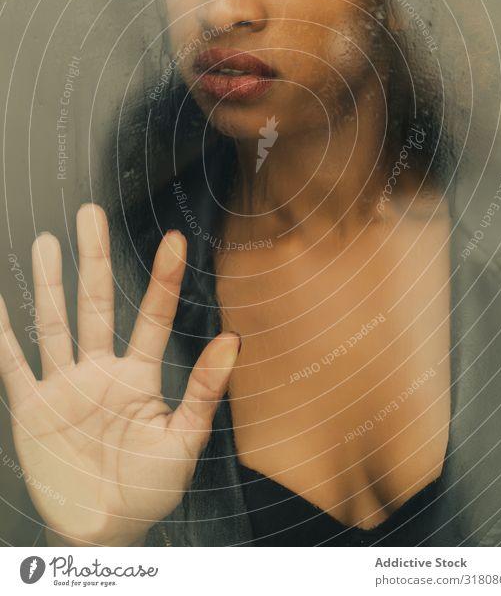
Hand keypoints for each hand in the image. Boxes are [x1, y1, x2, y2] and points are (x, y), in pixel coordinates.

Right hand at [0, 204, 239, 545]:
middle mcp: (100, 372)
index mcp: (139, 377)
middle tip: (92, 214)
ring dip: (50, 283)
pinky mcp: (33, 408)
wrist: (104, 531)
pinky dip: (3, 335)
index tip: (175, 240)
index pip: (152, 317)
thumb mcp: (184, 442)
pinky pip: (13, 365)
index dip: (164, 279)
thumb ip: (205, 391)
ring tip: (49, 241)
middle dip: (94, 259)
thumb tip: (232, 340)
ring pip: (56, 323)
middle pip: (97, 304)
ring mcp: (65, 386)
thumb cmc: (149, 488)